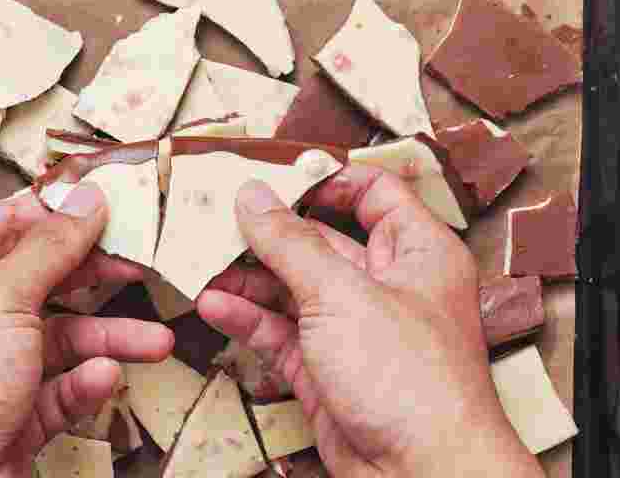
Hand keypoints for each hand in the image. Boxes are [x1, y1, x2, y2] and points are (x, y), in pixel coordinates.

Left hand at [0, 184, 173, 477]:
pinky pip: (56, 389)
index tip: (98, 203)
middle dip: (90, 278)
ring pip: (55, 341)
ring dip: (106, 339)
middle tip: (135, 266)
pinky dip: (84, 383)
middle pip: (34, 283)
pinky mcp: (7, 417)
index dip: (48, 213)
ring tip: (153, 342)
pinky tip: (103, 378)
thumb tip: (83, 201)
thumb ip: (48, 248)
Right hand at [198, 165, 543, 476]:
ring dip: (249, 276)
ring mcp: (353, 328)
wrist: (419, 476)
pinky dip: (248, 318)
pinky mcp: (325, 368)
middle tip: (217, 217)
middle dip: (269, 231)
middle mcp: (386, 286)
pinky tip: (215, 305)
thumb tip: (254, 197)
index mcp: (417, 252)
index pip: (373, 193)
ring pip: (293, 287)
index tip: (273, 175)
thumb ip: (290, 243)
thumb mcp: (342, 295)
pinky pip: (280, 331)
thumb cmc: (411, 382)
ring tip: (203, 261)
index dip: (324, 179)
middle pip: (320, 240)